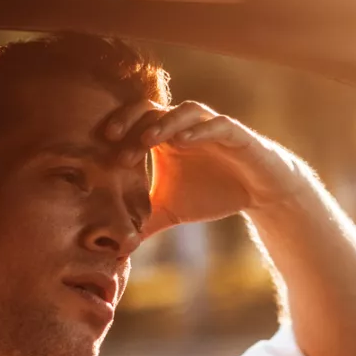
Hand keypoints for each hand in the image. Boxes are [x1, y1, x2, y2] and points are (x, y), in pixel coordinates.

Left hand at [101, 99, 312, 235]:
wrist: (257, 193)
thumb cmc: (212, 193)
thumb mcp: (171, 210)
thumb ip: (144, 221)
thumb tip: (115, 247)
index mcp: (166, 138)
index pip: (135, 122)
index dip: (117, 129)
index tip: (99, 147)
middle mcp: (185, 126)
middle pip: (153, 108)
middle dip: (132, 120)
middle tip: (113, 138)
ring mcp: (210, 127)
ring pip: (185, 111)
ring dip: (164, 122)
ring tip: (147, 141)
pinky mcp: (236, 135)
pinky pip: (217, 125)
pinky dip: (199, 130)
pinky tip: (183, 142)